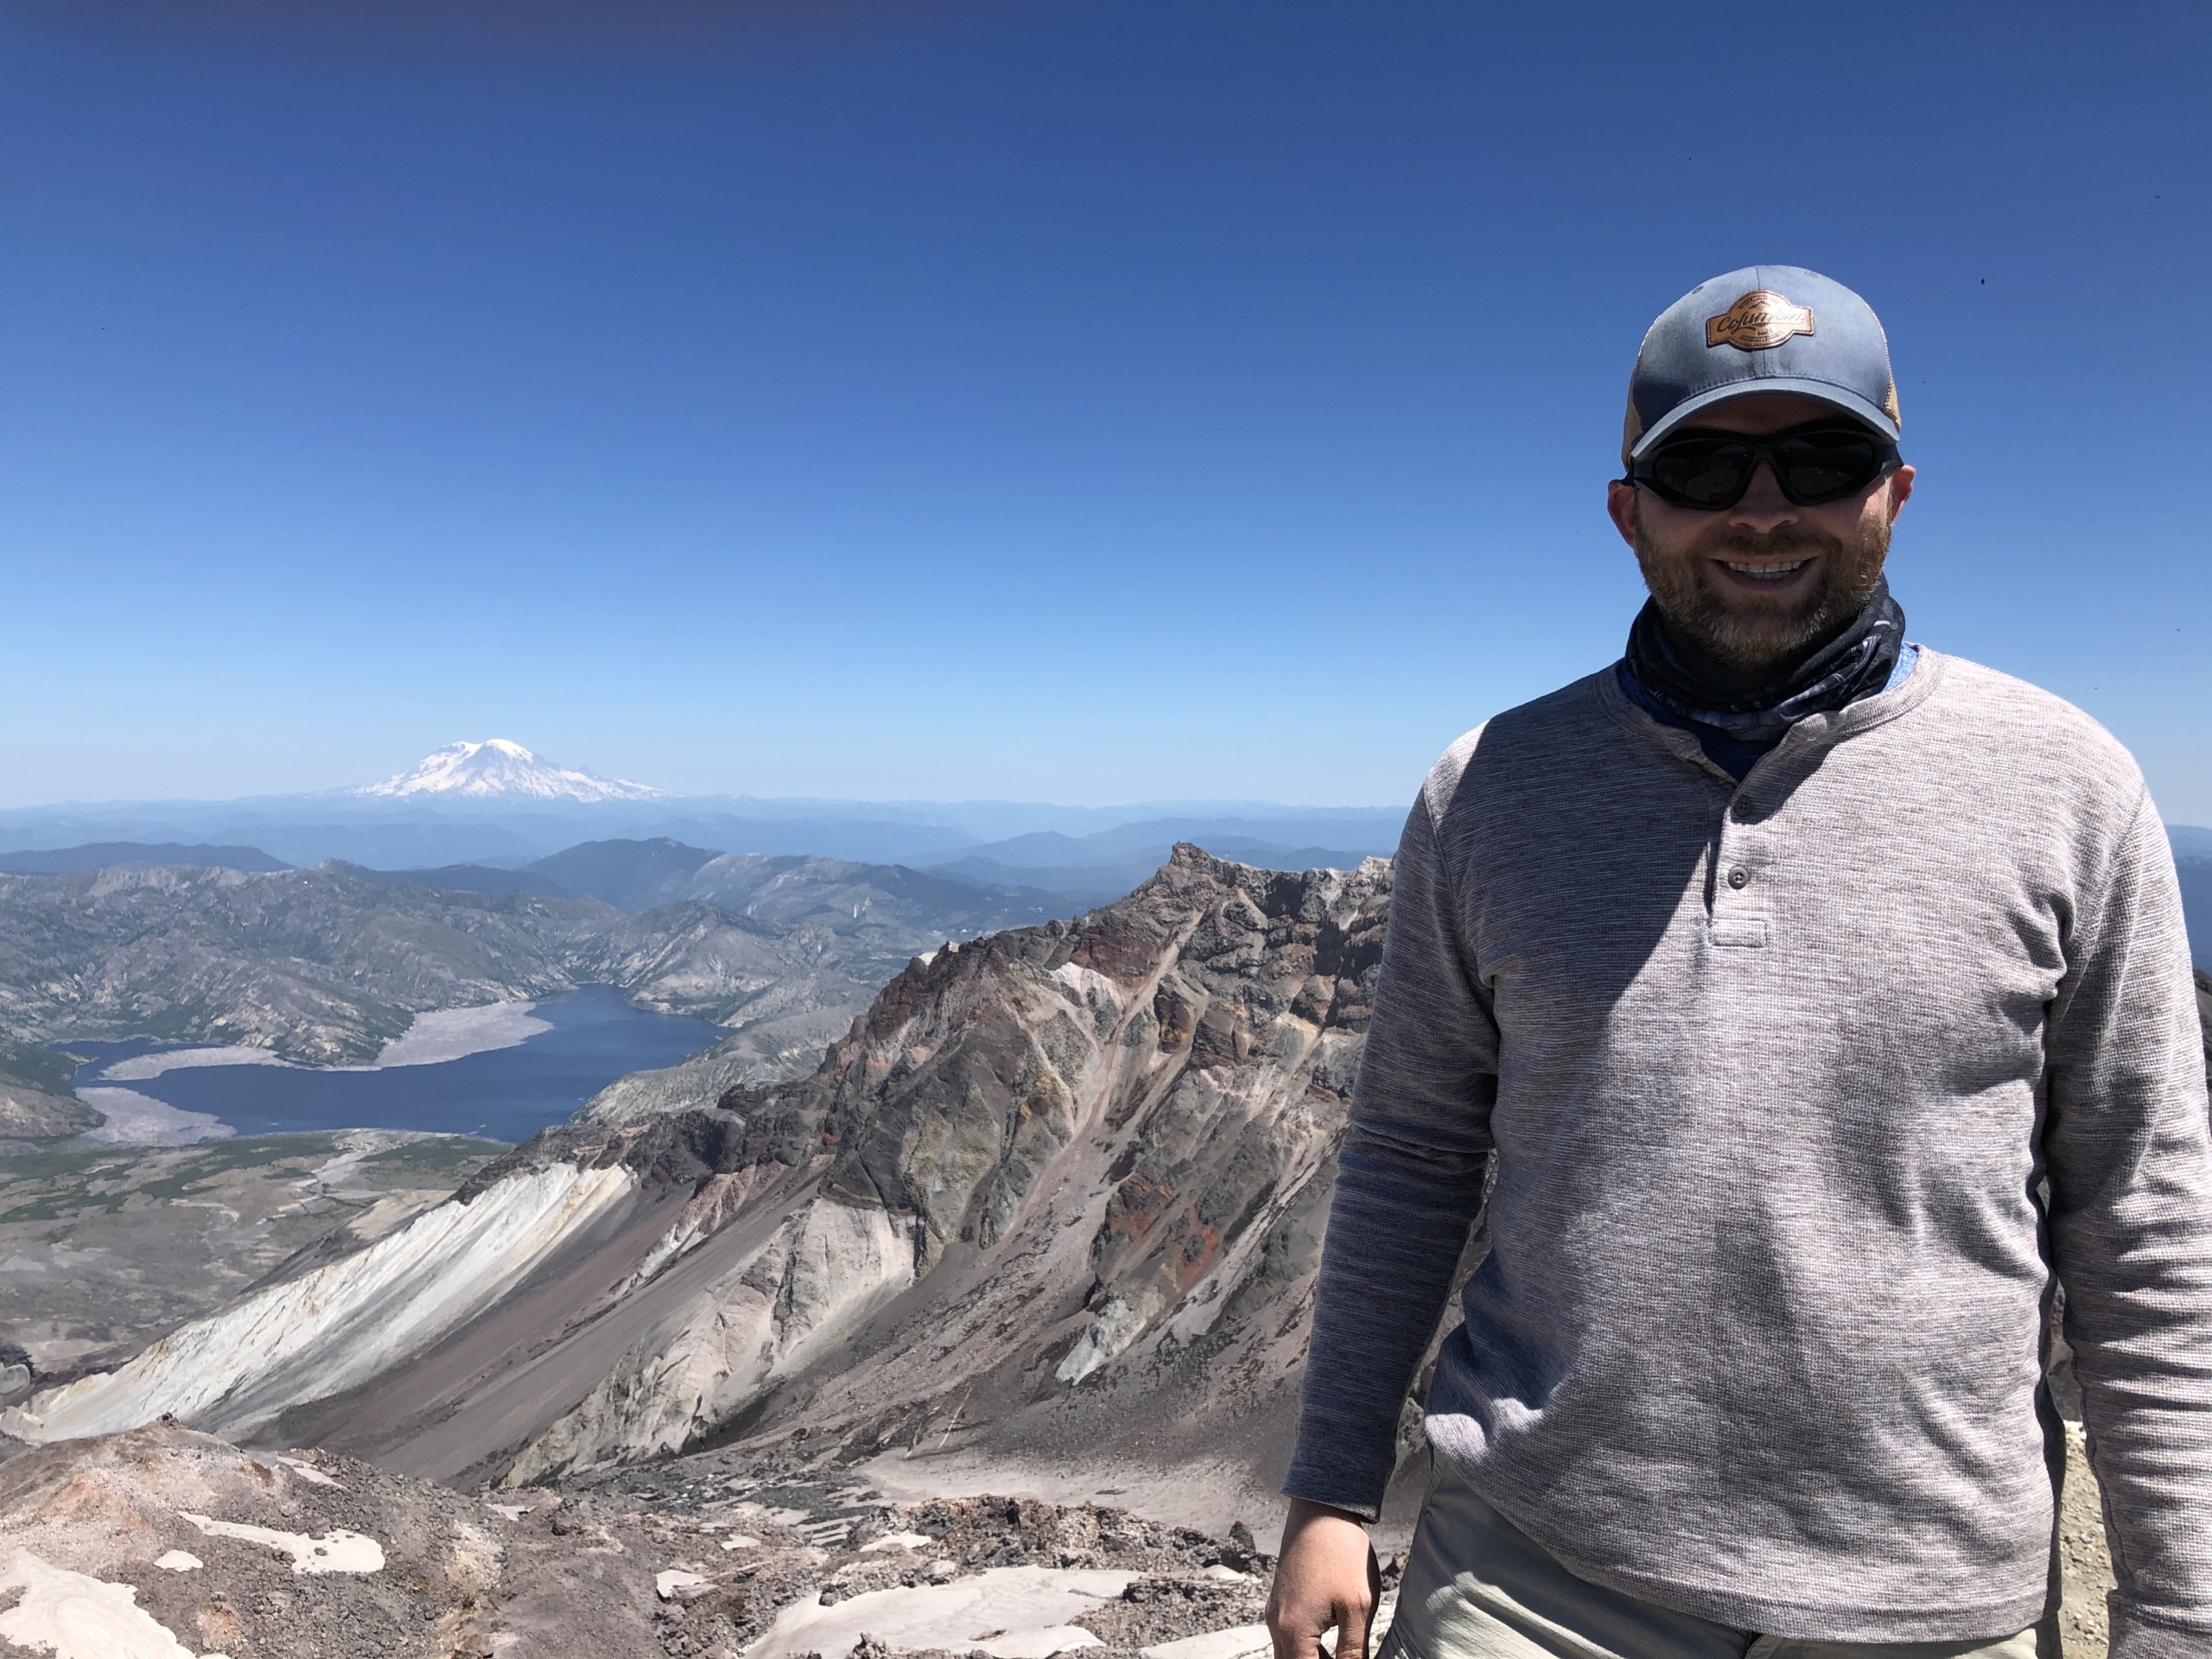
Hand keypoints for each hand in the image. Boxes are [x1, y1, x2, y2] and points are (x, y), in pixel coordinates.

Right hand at [1266, 1499, 1380, 1658]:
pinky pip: (1289, 1636)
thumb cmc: (1341, 1553)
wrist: (1322, 1509)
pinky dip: (1307, 1648)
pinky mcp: (1280, 1598)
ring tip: (1344, 1655)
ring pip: (1288, 1653)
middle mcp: (1277, 1623)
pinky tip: (1333, 1642)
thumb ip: (1353, 1649)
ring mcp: (1275, 1610)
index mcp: (1293, 1630)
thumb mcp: (1357, 1605)